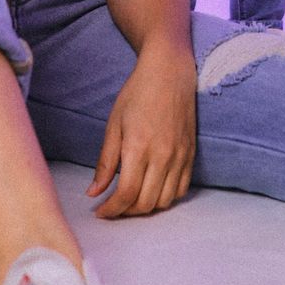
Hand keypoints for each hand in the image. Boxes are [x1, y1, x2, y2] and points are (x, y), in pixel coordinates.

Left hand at [87, 46, 195, 217]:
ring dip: (146, 207)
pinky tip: (152, 189)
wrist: (170, 72)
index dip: (112, 210)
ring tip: (132, 199)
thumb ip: (105, 161)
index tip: (100, 211)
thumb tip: (93, 192)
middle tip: (113, 206)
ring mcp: (180, 156)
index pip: (126, 193)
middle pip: (146, 203)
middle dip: (126, 212)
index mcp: (139, 147)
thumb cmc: (138, 93)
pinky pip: (181, 189)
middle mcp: (163, 155)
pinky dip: (166, 197)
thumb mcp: (114, 123)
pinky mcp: (191, 154)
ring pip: (165, 201)